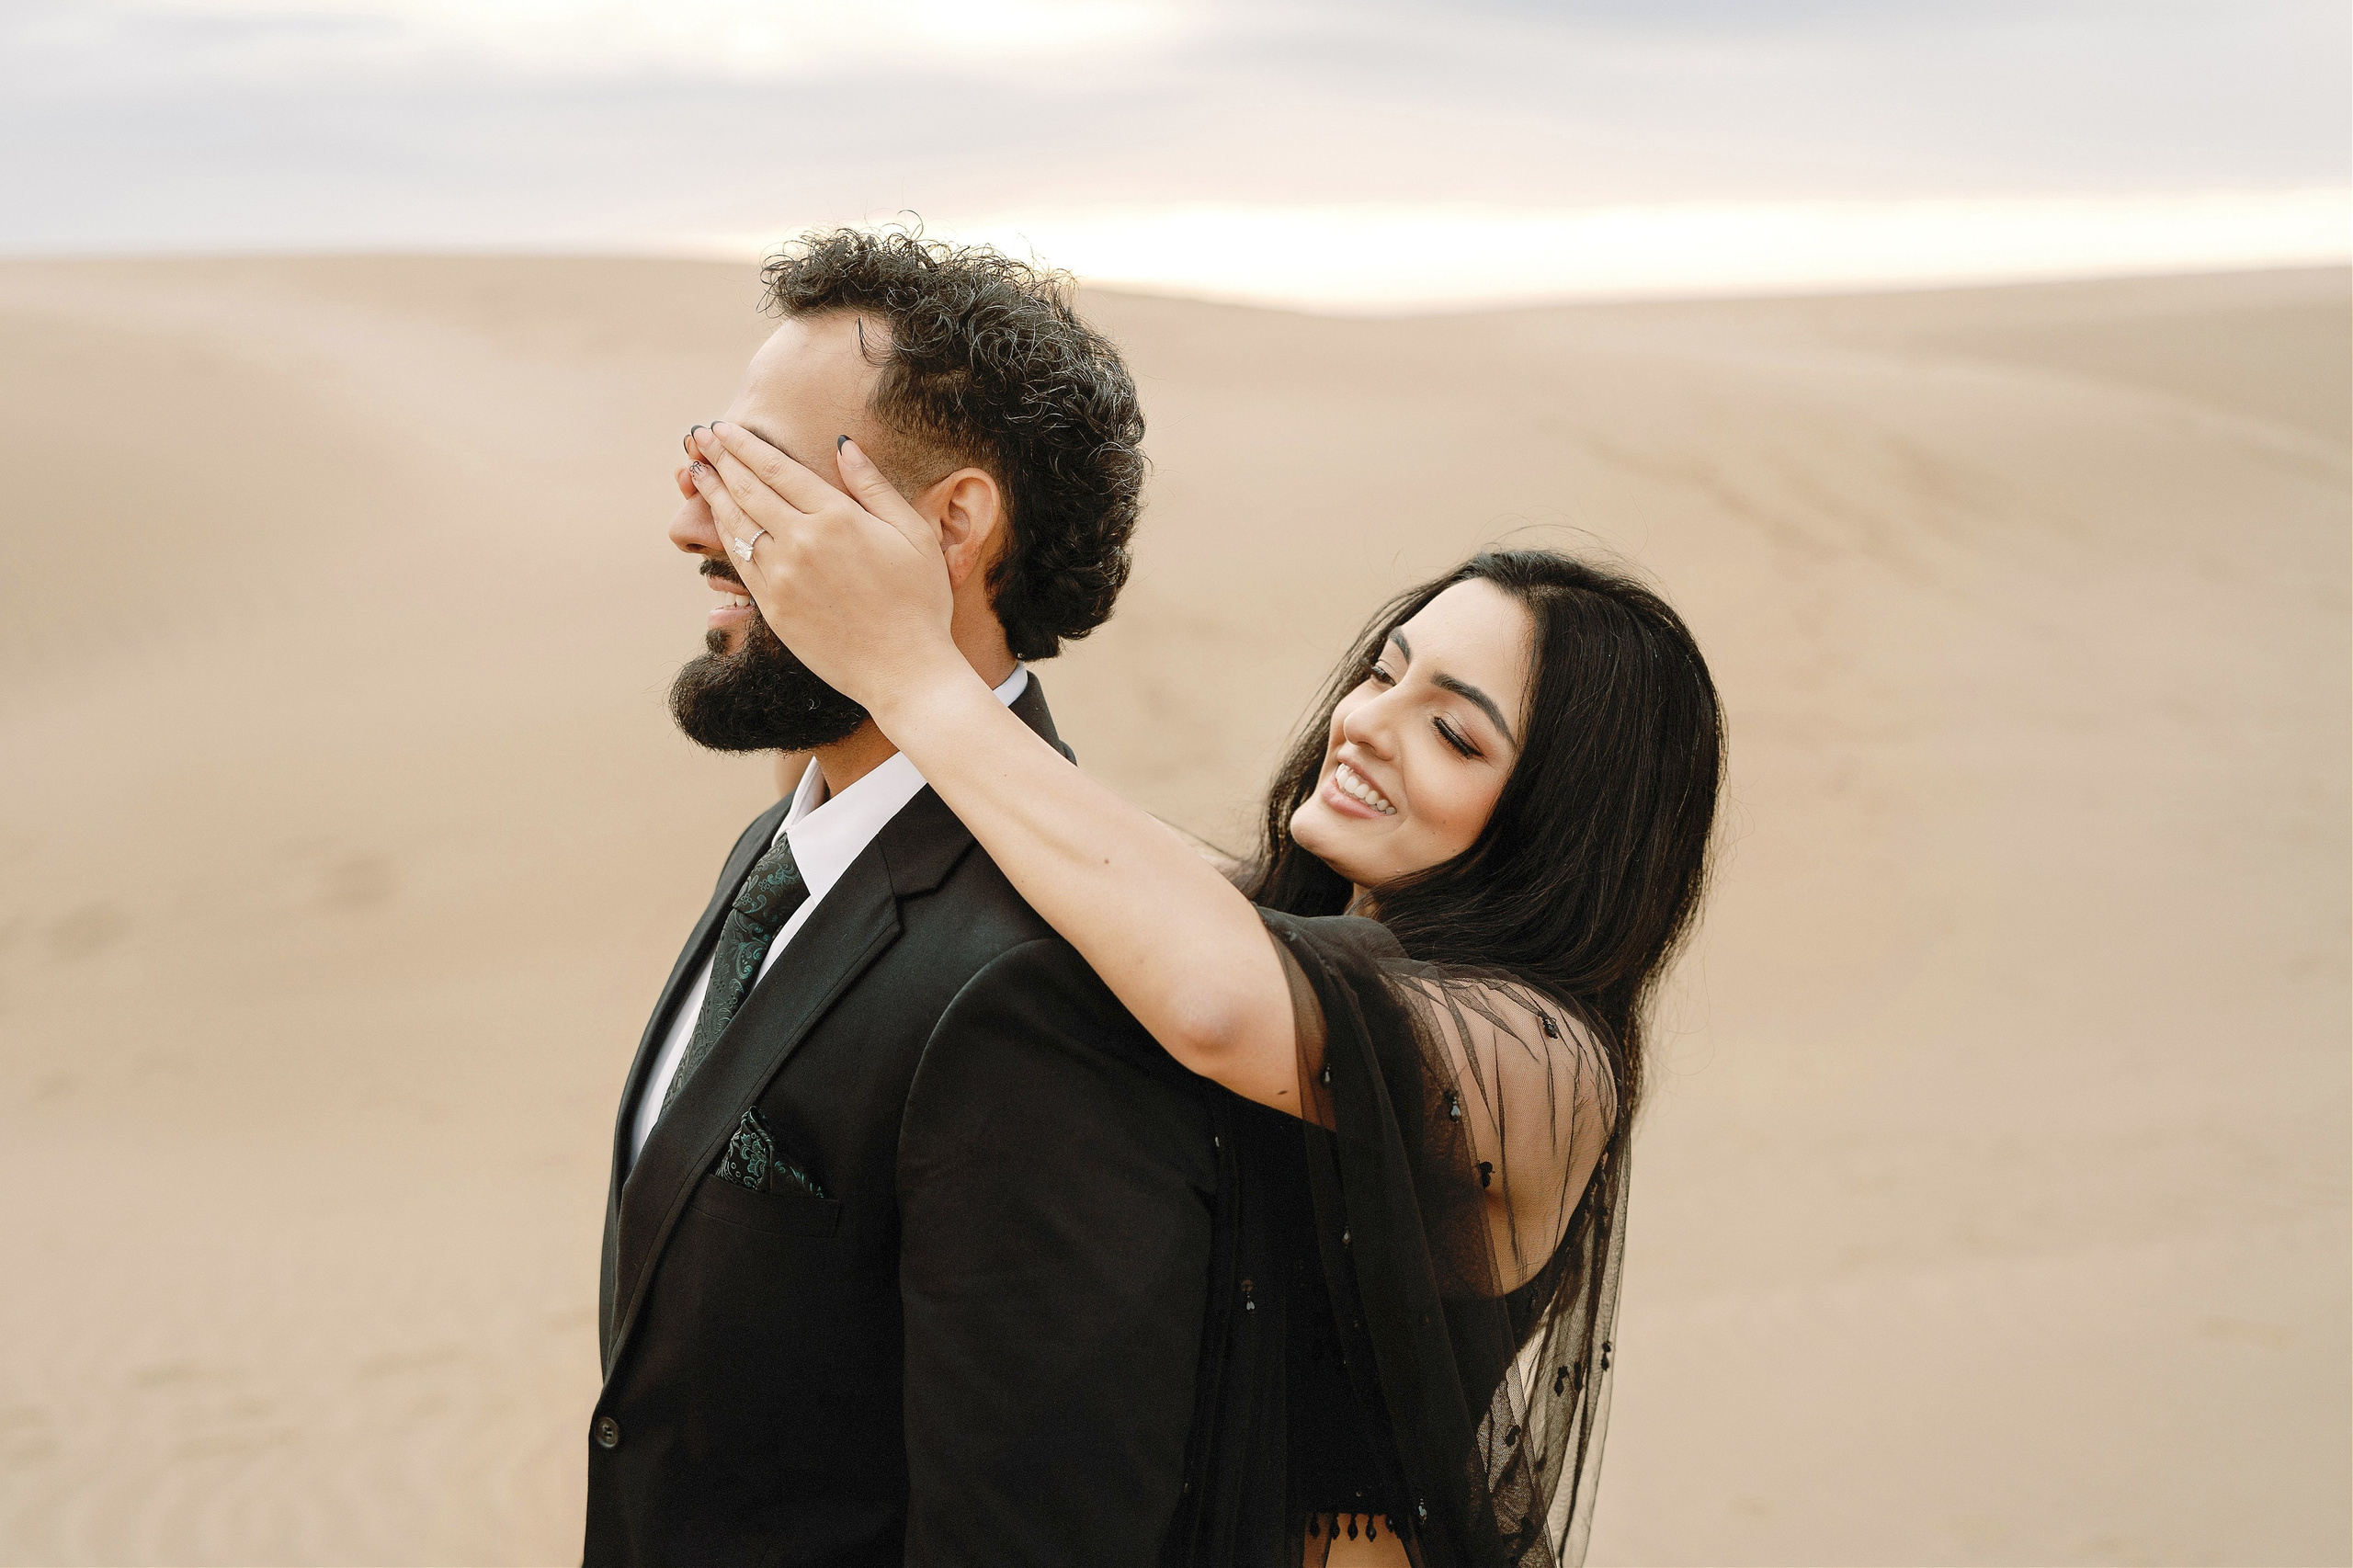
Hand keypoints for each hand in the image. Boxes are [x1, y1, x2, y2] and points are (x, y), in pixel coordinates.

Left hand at [685, 422, 963, 714]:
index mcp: (837, 517)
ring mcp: (781, 576)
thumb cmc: (920, 601)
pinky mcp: (772, 608)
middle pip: (748, 489)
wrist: (905, 670)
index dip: (744, 445)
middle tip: (699, 437)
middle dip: (720, 459)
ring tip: (697, 470)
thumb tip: (843, 444)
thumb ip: (874, 486)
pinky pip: (739, 561)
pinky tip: (719, 519)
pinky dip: (725, 533)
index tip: (723, 428)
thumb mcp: (912, 533)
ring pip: (736, 523)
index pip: (777, 468)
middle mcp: (801, 541)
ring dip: (713, 492)